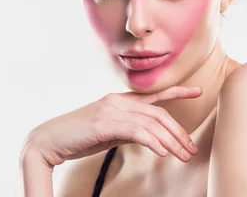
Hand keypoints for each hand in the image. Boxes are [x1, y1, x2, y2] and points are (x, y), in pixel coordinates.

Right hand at [21, 85, 202, 167]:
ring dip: (170, 141)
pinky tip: (161, 153)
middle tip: (191, 149)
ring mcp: (110, 110)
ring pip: (151, 123)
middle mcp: (116, 101)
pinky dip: (152, 142)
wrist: (49, 140)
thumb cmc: (78, 137)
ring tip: (182, 156)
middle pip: (158, 113)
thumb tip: (148, 136)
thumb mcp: (108, 131)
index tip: (197, 91)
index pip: (154, 95)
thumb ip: (127, 128)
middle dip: (178, 132)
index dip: (177, 92)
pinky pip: (136, 131)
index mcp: (118, 100)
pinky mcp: (103, 123)